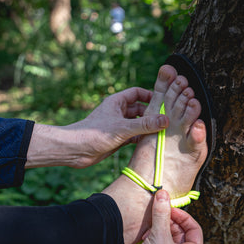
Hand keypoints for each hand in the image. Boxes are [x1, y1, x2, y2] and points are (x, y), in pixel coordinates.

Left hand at [25, 87, 168, 168]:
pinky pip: (134, 136)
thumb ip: (145, 125)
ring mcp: (118, 126)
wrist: (75, 150)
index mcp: (117, 102)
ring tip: (164, 132)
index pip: (138, 93)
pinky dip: (142, 139)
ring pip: (138, 124)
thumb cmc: (93, 134)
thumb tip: (165, 120)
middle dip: (153, 113)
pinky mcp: (117, 139)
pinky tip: (152, 143)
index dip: (151, 95)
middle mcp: (118, 112)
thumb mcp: (123, 128)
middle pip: (140, 109)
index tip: (164, 102)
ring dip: (148, 127)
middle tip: (168, 119)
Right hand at [114, 190, 203, 243]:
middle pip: (181, 231)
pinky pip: (160, 243)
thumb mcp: (159, 236)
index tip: (169, 207)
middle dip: (167, 222)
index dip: (182, 215)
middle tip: (157, 214)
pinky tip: (145, 237)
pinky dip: (153, 237)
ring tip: (149, 229)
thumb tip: (163, 194)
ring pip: (169, 236)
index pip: (194, 228)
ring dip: (159, 229)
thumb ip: (162, 213)